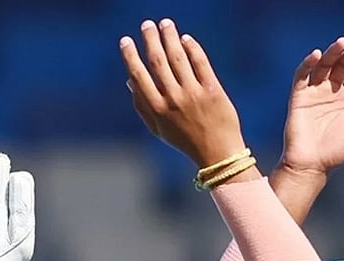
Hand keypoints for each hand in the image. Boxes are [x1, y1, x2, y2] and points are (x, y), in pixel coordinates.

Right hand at [121, 19, 245, 167]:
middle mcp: (173, 100)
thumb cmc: (185, 140)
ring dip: (170, 38)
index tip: (126, 40)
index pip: (139, 76)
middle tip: (147, 25)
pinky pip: (201, 64)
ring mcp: (194, 94)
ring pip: (178, 58)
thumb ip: (142, 106)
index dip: (131, 56)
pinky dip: (192, 49)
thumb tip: (129, 80)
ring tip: (165, 24)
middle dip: (150, 40)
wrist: (217, 153)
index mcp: (157, 109)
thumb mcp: (158, 129)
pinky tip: (186, 39)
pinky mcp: (213, 90)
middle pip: (158, 62)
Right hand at [278, 38, 343, 175]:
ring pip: (324, 65)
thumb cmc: (337, 152)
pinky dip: (308, 64)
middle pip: (343, 65)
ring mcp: (315, 93)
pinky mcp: (298, 97)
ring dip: (332, 52)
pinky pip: (302, 76)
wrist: (311, 165)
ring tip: (342, 42)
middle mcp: (333, 92)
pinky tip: (317, 55)